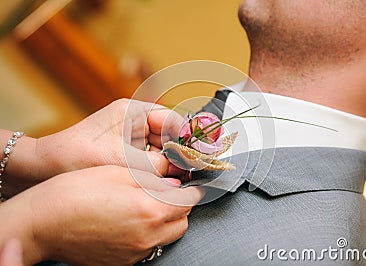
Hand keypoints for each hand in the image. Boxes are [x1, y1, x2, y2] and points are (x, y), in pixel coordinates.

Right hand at [0, 165, 202, 264]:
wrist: (43, 223)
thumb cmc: (77, 192)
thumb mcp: (119, 173)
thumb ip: (152, 180)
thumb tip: (173, 185)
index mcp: (151, 210)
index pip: (188, 201)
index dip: (191, 190)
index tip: (188, 185)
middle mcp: (147, 236)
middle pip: (182, 223)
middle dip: (180, 207)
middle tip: (166, 194)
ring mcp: (135, 253)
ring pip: (166, 238)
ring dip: (165, 222)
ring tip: (146, 207)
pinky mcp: (122, 262)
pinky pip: (147, 248)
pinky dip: (147, 235)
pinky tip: (130, 222)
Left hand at [36, 99, 183, 177]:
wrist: (44, 170)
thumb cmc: (77, 158)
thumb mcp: (125, 161)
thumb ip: (159, 166)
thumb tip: (185, 172)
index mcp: (135, 111)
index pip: (174, 121)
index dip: (191, 139)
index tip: (202, 156)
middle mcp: (135, 121)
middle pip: (171, 137)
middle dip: (180, 156)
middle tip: (190, 174)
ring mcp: (130, 136)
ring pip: (162, 151)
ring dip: (169, 166)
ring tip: (177, 181)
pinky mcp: (126, 152)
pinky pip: (150, 161)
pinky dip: (157, 172)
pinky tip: (162, 183)